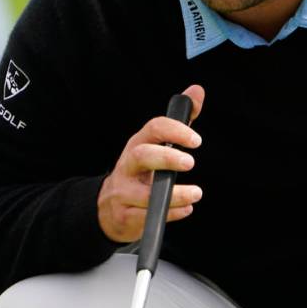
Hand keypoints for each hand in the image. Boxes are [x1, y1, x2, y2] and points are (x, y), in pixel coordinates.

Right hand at [97, 85, 204, 242]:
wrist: (108, 206)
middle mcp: (127, 165)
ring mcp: (123, 192)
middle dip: (166, 157)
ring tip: (196, 193)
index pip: (153, 128)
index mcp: (138, 144)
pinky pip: (147, 217)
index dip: (175, 130)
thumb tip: (197, 90)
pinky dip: (171, 214)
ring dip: (175, 195)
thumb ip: (180, 120)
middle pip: (141, 155)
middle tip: (191, 162)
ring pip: (145, 194)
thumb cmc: (141, 170)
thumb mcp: (157, 144)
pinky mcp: (124, 216)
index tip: (196, 140)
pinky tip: (186, 209)